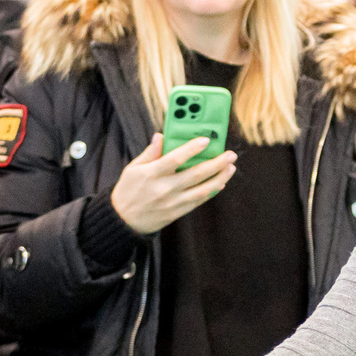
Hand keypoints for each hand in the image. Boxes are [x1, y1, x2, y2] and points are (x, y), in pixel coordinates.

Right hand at [109, 134, 235, 234]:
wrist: (124, 220)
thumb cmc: (128, 190)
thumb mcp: (133, 168)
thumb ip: (150, 153)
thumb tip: (161, 136)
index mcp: (151, 174)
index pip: (175, 159)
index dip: (192, 149)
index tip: (206, 140)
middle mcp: (164, 188)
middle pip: (196, 174)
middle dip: (216, 163)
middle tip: (230, 155)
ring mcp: (173, 202)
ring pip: (203, 190)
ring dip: (220, 178)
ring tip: (230, 168)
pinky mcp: (178, 212)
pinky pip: (199, 201)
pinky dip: (211, 191)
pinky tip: (220, 182)